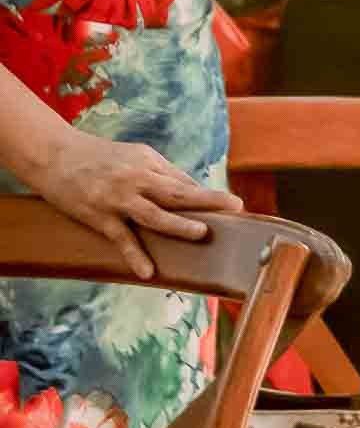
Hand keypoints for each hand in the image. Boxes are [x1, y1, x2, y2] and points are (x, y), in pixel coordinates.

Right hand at [23, 128, 242, 279]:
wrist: (54, 155)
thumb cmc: (100, 156)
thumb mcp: (136, 156)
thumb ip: (163, 173)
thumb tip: (192, 191)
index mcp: (149, 163)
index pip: (184, 182)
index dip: (208, 195)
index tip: (234, 205)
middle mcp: (136, 180)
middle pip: (177, 192)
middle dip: (208, 201)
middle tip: (235, 207)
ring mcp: (117, 199)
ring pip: (153, 214)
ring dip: (178, 225)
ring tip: (202, 233)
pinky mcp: (98, 216)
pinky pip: (120, 238)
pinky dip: (134, 255)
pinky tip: (148, 272)